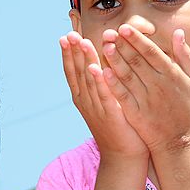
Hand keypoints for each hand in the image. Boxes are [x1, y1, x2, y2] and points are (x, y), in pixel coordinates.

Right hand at [60, 31, 147, 158]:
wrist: (123, 156)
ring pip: (87, 79)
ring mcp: (95, 108)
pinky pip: (103, 94)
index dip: (69, 54)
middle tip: (68, 33)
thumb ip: (102, 84)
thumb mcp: (105, 102)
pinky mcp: (109, 114)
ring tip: (80, 42)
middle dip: (72, 52)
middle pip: (76, 72)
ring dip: (83, 59)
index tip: (65, 36)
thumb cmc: (118, 127)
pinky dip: (98, 81)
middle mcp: (85, 101)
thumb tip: (101, 64)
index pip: (73, 71)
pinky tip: (94, 67)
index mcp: (84, 97)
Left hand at [100, 26, 189, 153]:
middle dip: (122, 46)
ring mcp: (147, 99)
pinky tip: (103, 72)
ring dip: (116, 61)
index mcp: (171, 74)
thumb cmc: (185, 107)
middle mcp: (159, 85)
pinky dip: (114, 84)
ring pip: (128, 76)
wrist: (179, 140)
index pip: (151, 52)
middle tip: (108, 32)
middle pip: (137, 61)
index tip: (124, 27)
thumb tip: (178, 32)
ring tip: (104, 46)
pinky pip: (123, 96)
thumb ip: (184, 55)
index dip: (137, 40)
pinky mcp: (137, 113)